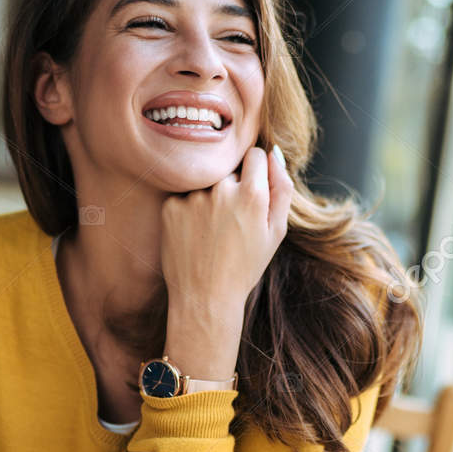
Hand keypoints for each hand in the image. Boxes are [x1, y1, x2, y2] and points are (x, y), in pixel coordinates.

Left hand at [159, 144, 292, 379]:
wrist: (205, 298)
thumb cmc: (245, 266)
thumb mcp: (276, 231)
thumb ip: (282, 188)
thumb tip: (273, 153)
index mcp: (252, 194)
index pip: (255, 154)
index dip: (257, 171)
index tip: (253, 189)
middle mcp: (220, 190)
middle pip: (229, 168)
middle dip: (233, 185)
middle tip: (232, 221)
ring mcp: (193, 197)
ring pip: (206, 182)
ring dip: (210, 197)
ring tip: (212, 230)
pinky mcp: (170, 206)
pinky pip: (184, 195)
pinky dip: (189, 210)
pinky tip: (195, 234)